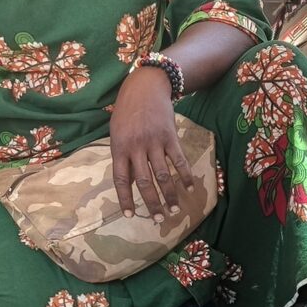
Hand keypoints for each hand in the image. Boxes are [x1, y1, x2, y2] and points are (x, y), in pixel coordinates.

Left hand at [110, 65, 185, 217]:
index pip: (121, 180)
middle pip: (145, 182)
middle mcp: (136, 147)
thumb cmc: (127, 111)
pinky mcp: (170, 136)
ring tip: (175, 210)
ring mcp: (154, 142)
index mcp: (119, 148)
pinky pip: (179, 160)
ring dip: (170, 195)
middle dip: (152, 203)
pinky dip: (185, 175)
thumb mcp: (117, 131)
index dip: (126, 199)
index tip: (131, 215)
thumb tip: (130, 182)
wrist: (145, 86)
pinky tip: (190, 188)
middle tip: (159, 219)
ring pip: (163, 175)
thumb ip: (122, 155)